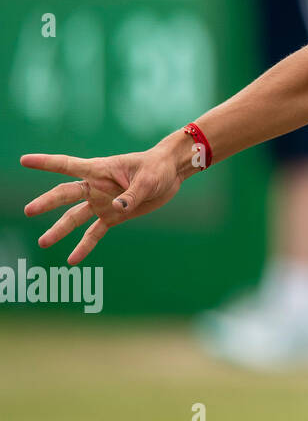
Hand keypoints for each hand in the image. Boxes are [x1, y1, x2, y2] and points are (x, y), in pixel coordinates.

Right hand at [20, 133, 191, 263]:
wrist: (170, 173)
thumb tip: (116, 208)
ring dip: (59, 230)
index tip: (24, 160)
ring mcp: (102, 202)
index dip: (46, 163)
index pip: (67, 165)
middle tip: (28, 211)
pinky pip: (94, 233)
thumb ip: (132, 194)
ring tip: (44, 243)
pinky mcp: (113, 216)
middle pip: (66, 194)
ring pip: (75, 217)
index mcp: (100, 169)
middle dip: (47, 202)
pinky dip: (84, 246)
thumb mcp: (148, 180)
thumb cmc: (157, 168)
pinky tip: (72, 260)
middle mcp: (96, 186)